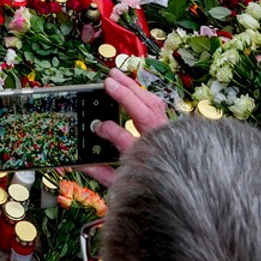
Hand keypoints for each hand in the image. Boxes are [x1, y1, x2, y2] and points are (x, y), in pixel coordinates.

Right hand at [85, 70, 167, 187]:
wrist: (179, 185)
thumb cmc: (148, 183)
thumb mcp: (122, 183)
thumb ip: (102, 173)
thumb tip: (80, 163)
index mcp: (144, 157)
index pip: (125, 139)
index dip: (110, 130)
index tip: (97, 126)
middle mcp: (157, 142)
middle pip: (145, 113)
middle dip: (126, 95)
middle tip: (108, 82)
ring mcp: (165, 131)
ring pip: (152, 103)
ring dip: (133, 87)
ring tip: (115, 75)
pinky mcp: (167, 125)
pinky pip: (157, 104)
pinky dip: (143, 93)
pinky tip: (131, 85)